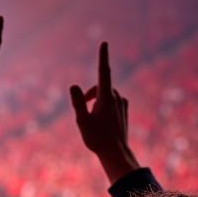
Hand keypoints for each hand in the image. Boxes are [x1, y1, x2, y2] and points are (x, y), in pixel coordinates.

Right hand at [69, 41, 139, 184]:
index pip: (103, 72)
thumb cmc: (97, 139)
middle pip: (100, 86)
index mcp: (106, 98)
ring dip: (95, 100)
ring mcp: (122, 103)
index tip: (104, 43)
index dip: (103, 57)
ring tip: (91, 120)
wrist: (116, 153)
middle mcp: (116, 98)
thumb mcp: (82, 121)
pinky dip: (102, 105)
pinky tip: (101, 121)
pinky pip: (111, 100)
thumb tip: (73, 86)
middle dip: (89, 94)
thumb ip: (78, 102)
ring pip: (105, 94)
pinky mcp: (124, 109)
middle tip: (83, 111)